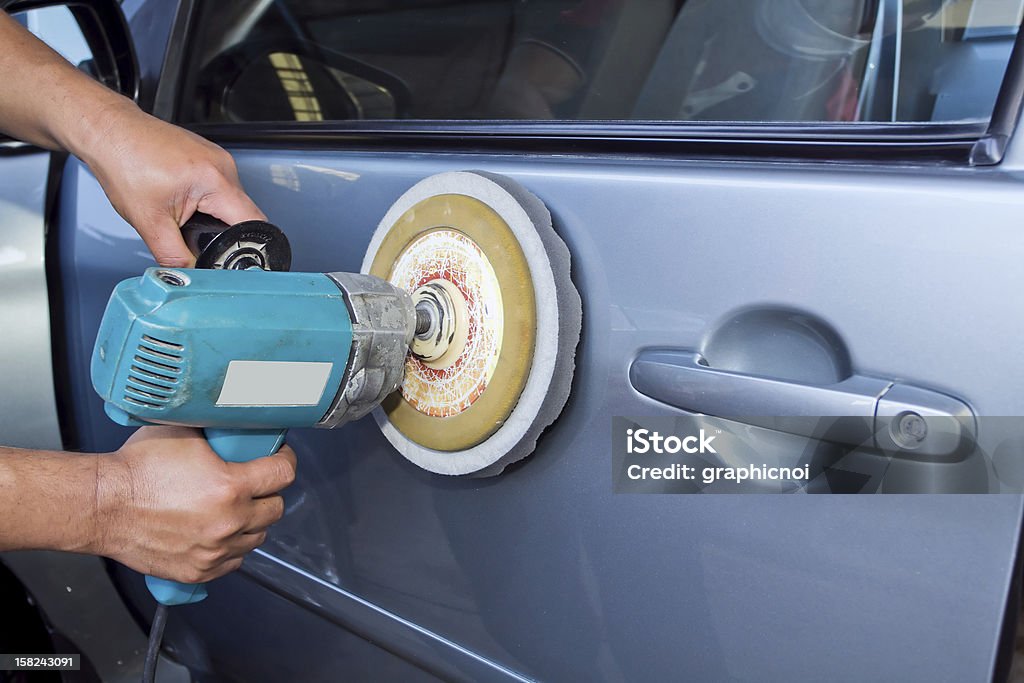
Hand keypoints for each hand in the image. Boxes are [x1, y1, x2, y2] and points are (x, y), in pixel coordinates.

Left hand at [74, 100, 265, 267]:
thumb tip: (191, 276)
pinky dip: (206, 201)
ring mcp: (218, 158)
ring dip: (214, 216)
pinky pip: (221, 187)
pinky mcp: (209, 156)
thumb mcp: (148, 222)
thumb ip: (174, 256)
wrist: (109, 132)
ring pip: (232, 201)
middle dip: (224, 232)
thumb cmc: (124, 162)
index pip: (253, 224)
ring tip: (183, 212)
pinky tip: (182, 199)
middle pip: (244, 214)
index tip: (236, 259)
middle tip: (194, 235)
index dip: (248, 246)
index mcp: (215, 180)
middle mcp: (223, 165)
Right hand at [94, 426, 296, 583]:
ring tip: (236, 509)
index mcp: (230, 486)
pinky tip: (220, 532)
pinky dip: (232, 548)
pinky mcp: (198, 570)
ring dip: (252, 522)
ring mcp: (214, 551)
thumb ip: (218, 432)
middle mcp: (228, 522)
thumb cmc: (136, 469)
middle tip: (255, 483)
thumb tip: (238, 424)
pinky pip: (233, 562)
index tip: (277, 457)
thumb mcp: (184, 433)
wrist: (101, 505)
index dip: (284, 460)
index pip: (283, 474)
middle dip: (269, 493)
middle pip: (275, 509)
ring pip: (257, 538)